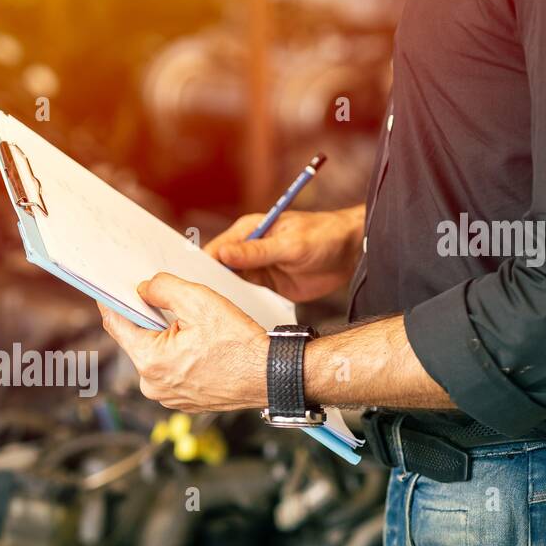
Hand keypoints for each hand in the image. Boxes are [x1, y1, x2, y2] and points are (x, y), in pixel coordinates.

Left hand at [98, 272, 267, 412]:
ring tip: (195, 328)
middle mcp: (152, 384)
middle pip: (138, 339)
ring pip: (157, 355)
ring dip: (168, 338)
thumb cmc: (239, 343)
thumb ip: (163, 289)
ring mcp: (168, 397)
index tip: (106, 289)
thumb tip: (144, 289)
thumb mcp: (199, 301)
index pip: (115, 324)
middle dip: (150, 319)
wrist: (271, 376)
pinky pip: (173, 370)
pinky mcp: (184, 401)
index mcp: (150, 361)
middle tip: (171, 303)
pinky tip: (202, 346)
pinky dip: (181, 355)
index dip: (111, 302)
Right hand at [203, 206, 363, 302]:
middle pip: (218, 268)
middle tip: (201, 304)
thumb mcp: (290, 245)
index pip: (217, 248)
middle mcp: (248, 248)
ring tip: (214, 313)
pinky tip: (234, 315)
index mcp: (249, 229)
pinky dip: (239, 303)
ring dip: (224, 295)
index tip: (195, 284)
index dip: (203, 265)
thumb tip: (223, 254)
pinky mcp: (267, 284)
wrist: (350, 253)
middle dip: (210, 283)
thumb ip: (256, 251)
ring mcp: (257, 267)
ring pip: (230, 283)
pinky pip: (246, 294)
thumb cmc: (323, 237)